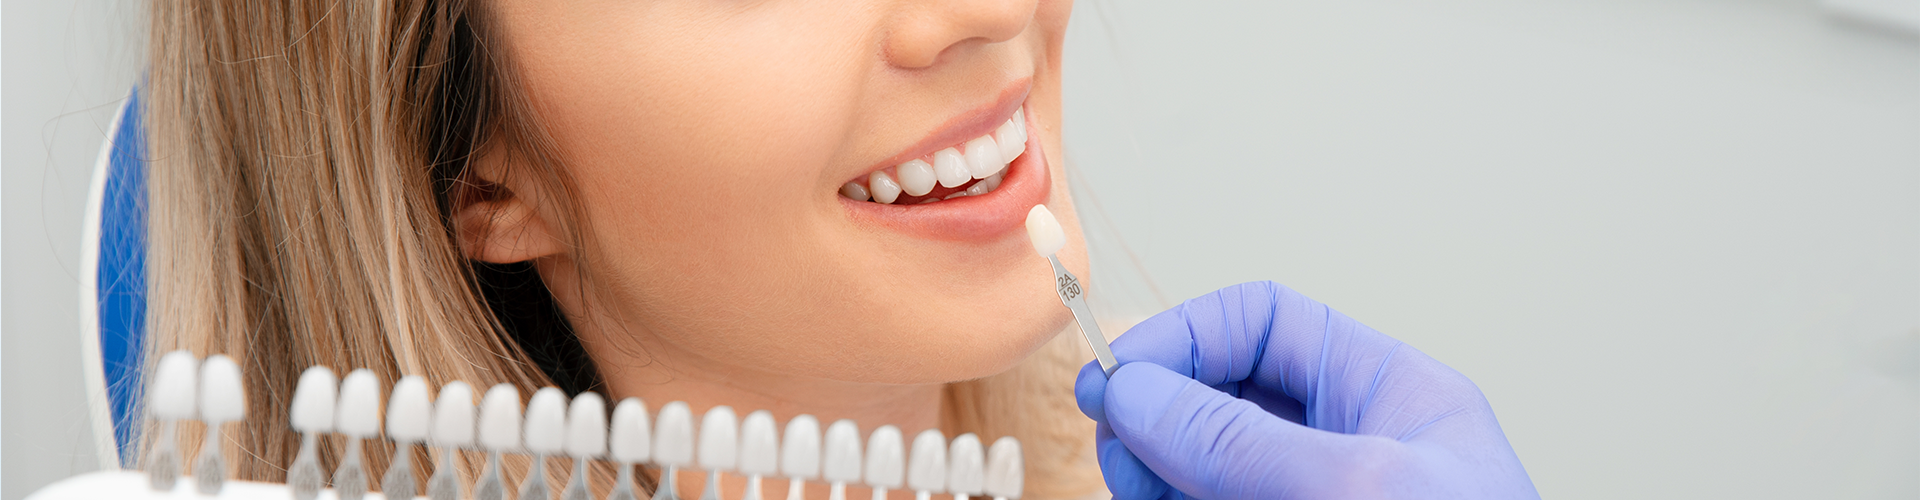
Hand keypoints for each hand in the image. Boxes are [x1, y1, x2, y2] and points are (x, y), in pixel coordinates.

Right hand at [1075, 282, 1537, 499]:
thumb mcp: (1355, 491)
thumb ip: (1240, 441)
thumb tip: (1136, 392)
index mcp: (1391, 398)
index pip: (1265, 323)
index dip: (1183, 336)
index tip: (1118, 379)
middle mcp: (1347, 448)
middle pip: (1218, 395)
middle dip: (1158, 412)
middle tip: (1116, 447)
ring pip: (1200, 468)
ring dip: (1153, 474)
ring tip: (1138, 492)